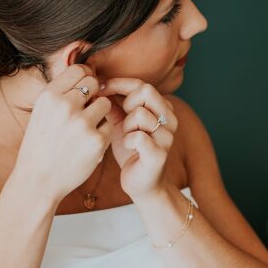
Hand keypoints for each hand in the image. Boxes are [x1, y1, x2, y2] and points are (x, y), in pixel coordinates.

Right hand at [14, 64, 112, 202]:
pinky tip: (86, 145)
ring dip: (99, 114)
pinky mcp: (97, 140)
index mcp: (49, 96)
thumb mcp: (42, 111)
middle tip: (83, 112)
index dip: (83, 80)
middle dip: (93, 95)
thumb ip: (61, 92)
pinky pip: (109, 126)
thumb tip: (86, 73)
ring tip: (84, 129)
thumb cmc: (41, 144)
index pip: (78, 70)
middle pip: (94, 83)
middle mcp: (65, 106)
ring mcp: (82, 123)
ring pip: (105, 104)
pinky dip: (101, 134)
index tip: (81, 93)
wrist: (38, 180)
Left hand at [96, 77, 178, 199]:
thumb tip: (97, 84)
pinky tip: (129, 147)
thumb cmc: (131, 150)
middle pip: (146, 91)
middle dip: (126, 102)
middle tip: (121, 118)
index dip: (118, 84)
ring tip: (126, 136)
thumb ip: (115, 104)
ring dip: (126, 125)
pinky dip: (128, 141)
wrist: (141, 183)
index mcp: (163, 109)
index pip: (142, 84)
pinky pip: (138, 137)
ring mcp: (166, 137)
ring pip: (140, 114)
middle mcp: (170, 120)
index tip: (101, 91)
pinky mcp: (159, 155)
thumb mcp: (121, 122)